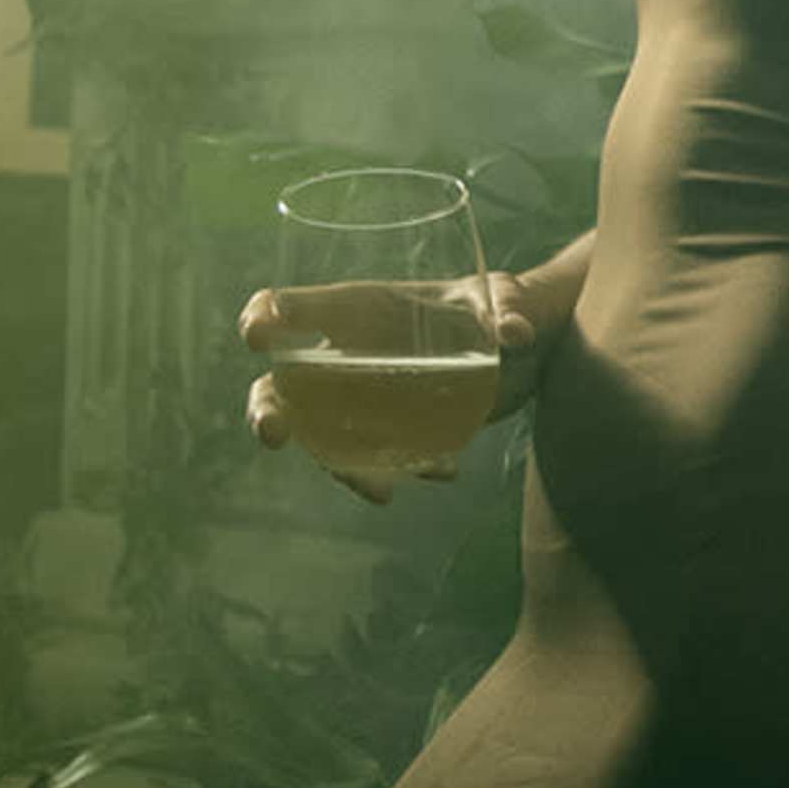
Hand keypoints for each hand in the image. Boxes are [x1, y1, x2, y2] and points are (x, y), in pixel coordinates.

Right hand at [238, 273, 537, 503]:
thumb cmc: (505, 303)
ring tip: (379, 491)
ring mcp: (366, 398)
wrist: (533, 347)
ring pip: (319, 435)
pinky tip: (445, 469)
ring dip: (335, 466)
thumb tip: (513, 332)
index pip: (291, 307)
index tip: (255, 336)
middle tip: (273, 435)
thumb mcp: (508, 297)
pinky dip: (402, 474)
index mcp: (359, 308)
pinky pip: (375, 461)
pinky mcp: (394, 432)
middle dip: (267, 411)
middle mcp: (350, 354)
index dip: (262, 317)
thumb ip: (510, 305)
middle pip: (283, 385)